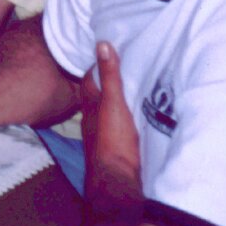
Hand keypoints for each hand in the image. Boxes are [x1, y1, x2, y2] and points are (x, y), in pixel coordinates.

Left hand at [81, 41, 142, 215]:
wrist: (116, 181)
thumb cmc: (112, 140)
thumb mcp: (113, 103)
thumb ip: (110, 77)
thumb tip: (102, 44)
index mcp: (91, 106)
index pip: (89, 80)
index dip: (96, 66)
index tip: (107, 53)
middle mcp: (93, 119)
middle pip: (97, 95)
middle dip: (106, 83)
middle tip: (122, 68)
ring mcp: (103, 134)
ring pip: (108, 111)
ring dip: (116, 101)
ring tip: (133, 89)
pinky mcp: (115, 147)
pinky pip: (119, 125)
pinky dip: (125, 117)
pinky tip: (136, 117)